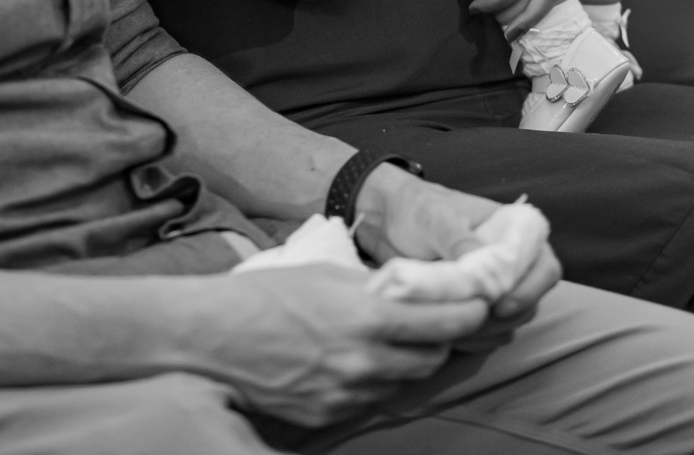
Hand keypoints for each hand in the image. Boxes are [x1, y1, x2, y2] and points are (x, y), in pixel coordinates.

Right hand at [206, 264, 487, 426]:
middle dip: (443, 341)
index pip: (443, 323)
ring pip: (402, 383)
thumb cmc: (266, 295)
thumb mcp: (329, 276)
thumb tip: (410, 293)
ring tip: (397, 340)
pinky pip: (370, 400)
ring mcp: (346, 395)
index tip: (479, 303)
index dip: (469, 313)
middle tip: (442, 322)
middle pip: (431, 360)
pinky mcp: (328, 417)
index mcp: (368, 318)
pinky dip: (376, 381)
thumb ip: (375, 288)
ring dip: (409, 362)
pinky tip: (361, 361)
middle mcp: (364, 363)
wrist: (214, 337)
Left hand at [354, 164, 560, 337]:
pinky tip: (446, 333)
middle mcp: (509, 263)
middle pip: (529, 303)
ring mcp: (491, 288)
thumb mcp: (436, 218)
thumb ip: (460, 240)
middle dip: (503, 318)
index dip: (530, 290)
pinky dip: (471, 339)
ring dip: (485, 332)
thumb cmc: (417, 208)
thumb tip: (484, 268)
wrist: (386, 220)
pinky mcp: (472, 308)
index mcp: (512, 232)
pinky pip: (485, 334)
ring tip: (451, 326)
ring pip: (509, 323)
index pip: (544, 267)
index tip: (500, 306)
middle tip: (468, 320)